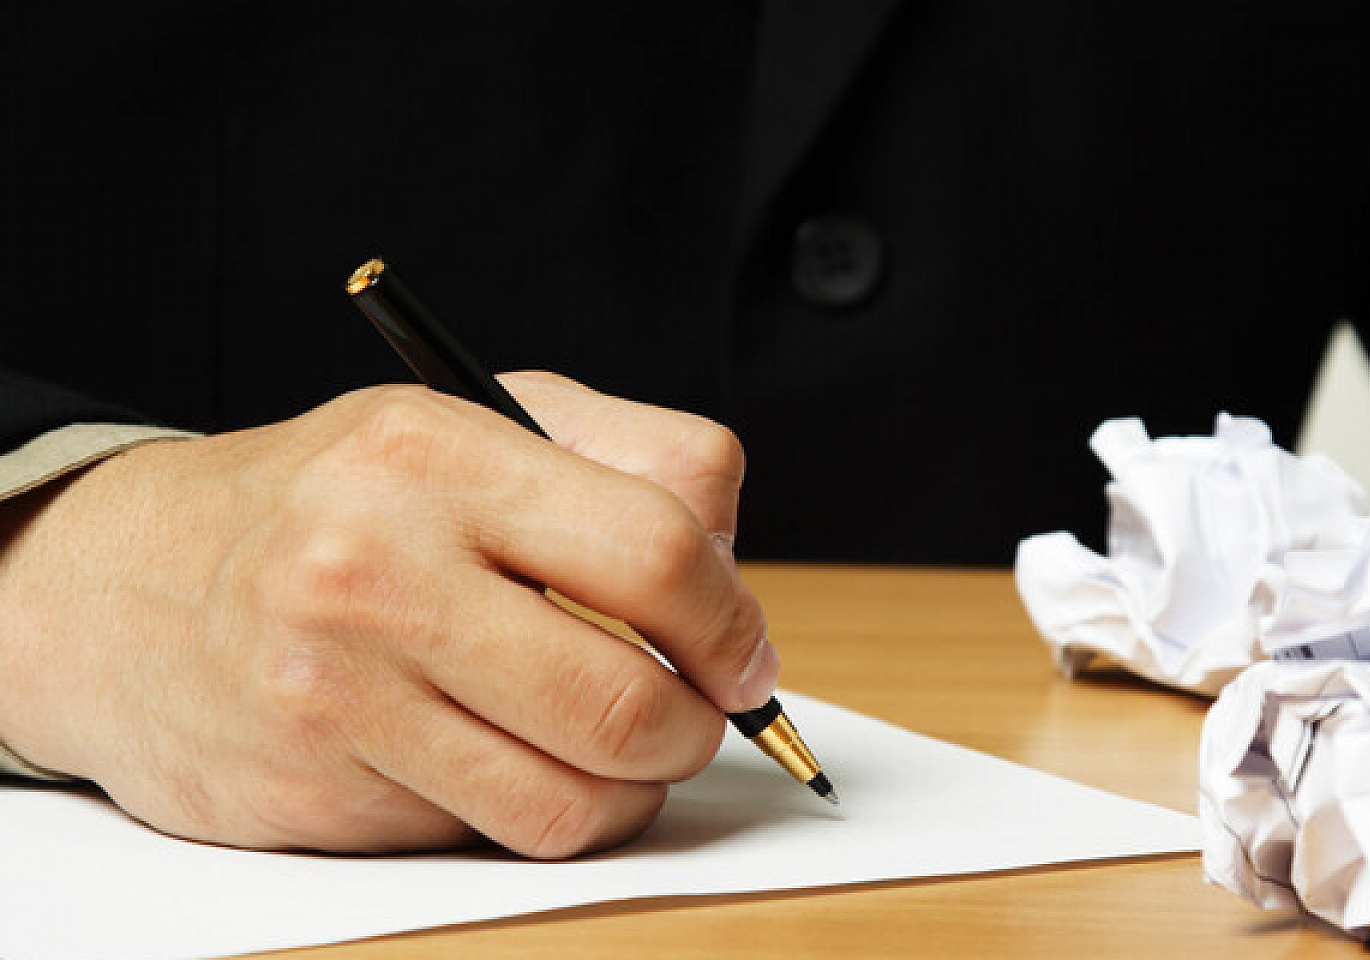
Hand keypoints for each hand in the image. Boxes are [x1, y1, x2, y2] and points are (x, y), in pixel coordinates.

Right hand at [0, 372, 772, 857]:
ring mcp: (334, 694)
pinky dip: (532, 812)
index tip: (742, 656)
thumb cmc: (343, 502)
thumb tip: (738, 576)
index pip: (658, 552)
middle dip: (695, 730)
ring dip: (628, 791)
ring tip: (609, 746)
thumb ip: (638, 462)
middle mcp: (373, 570)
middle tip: (691, 715)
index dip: (732, 624)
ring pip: (570, 801)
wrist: (124, 585)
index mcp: (436, 453)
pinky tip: (504, 758)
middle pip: (628, 704)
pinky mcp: (309, 792)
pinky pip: (490, 837)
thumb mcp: (481, 420)